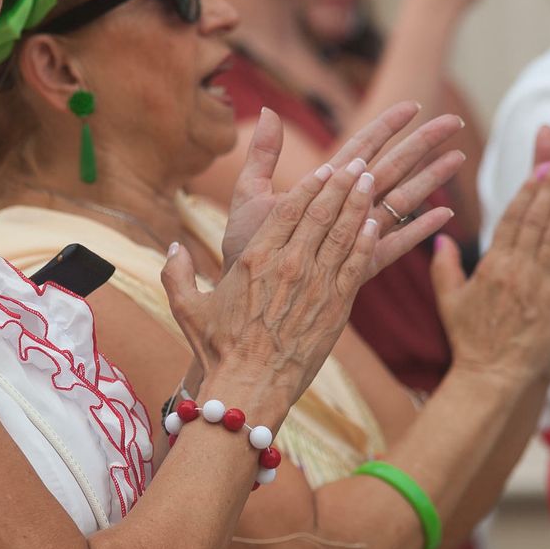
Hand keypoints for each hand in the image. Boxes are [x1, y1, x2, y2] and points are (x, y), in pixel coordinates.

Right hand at [168, 156, 382, 416]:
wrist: (249, 387)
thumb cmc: (218, 350)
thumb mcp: (186, 307)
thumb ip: (176, 273)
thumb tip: (174, 248)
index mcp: (254, 258)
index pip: (288, 209)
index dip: (310, 185)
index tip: (325, 168)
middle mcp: (288, 264)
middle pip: (321, 212)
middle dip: (342, 183)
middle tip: (358, 161)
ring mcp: (315, 284)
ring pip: (343, 232)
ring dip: (358, 202)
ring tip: (371, 179)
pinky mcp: (335, 306)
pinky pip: (356, 264)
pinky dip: (366, 240)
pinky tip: (375, 222)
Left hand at [222, 104, 463, 272]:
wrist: (243, 295)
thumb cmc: (244, 247)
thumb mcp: (250, 196)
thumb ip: (262, 156)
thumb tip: (266, 111)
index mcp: (323, 187)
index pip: (362, 146)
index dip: (387, 126)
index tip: (413, 105)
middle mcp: (346, 206)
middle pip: (392, 166)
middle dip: (422, 143)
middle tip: (454, 121)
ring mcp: (356, 234)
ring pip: (402, 199)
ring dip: (431, 178)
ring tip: (460, 157)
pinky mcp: (360, 265)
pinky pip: (396, 244)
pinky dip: (420, 229)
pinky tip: (445, 214)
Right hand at [431, 159, 549, 386]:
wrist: (491, 376)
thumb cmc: (469, 340)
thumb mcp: (449, 300)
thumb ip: (444, 267)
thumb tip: (441, 238)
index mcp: (491, 266)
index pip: (512, 219)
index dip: (528, 192)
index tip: (540, 170)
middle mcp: (516, 270)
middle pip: (536, 220)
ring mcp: (539, 285)